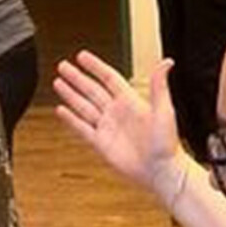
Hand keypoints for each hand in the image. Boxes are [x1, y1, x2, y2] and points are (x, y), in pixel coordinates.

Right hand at [52, 51, 181, 197]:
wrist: (161, 170)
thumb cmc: (167, 143)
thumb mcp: (164, 109)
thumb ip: (159, 85)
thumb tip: (166, 62)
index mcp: (131, 101)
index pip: (108, 78)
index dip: (95, 66)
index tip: (82, 56)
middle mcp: (117, 112)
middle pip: (92, 90)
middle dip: (77, 78)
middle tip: (64, 66)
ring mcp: (108, 127)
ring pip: (84, 106)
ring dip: (71, 95)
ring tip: (58, 83)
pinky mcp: (101, 143)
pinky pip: (82, 128)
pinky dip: (70, 119)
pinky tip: (61, 111)